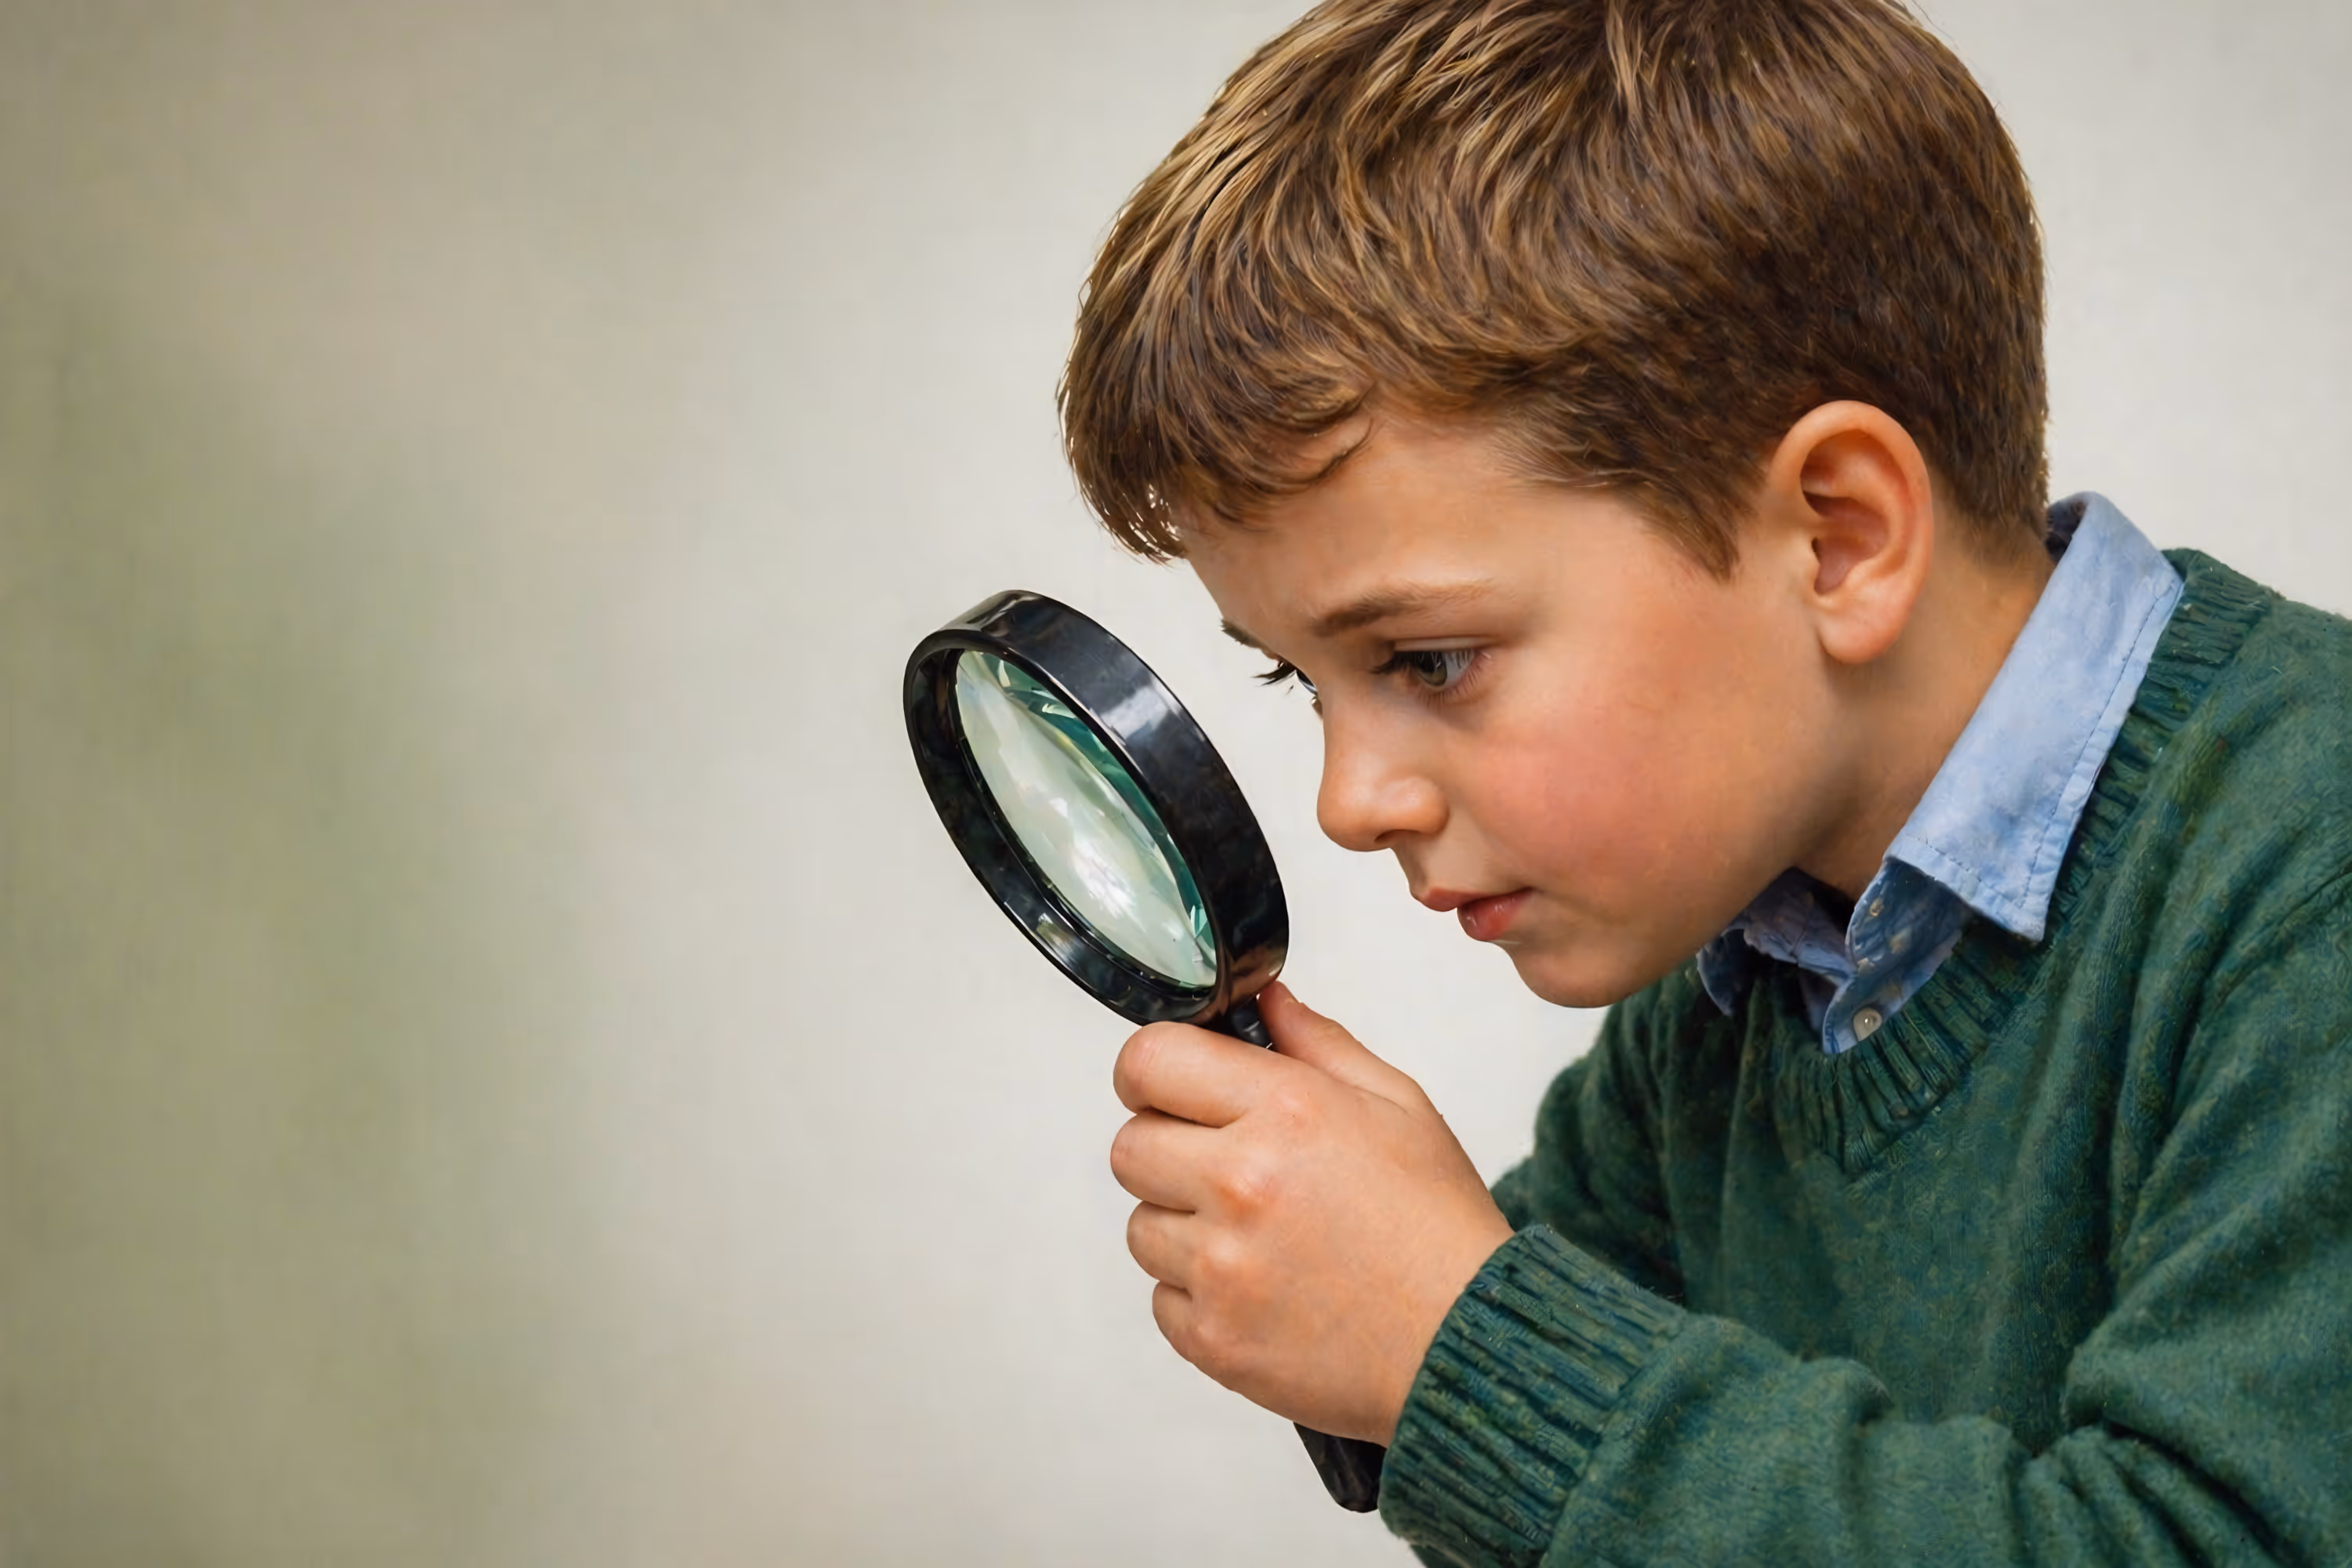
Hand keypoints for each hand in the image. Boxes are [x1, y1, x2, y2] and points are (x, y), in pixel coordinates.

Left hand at [1109, 982, 1514, 1444]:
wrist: (1470, 1345)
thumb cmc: (1439, 1227)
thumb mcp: (1399, 1105)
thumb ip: (1317, 1044)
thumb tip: (1265, 1003)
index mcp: (1285, 1110)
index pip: (1148, 1062)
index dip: (1154, 1072)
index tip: (1173, 1089)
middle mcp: (1240, 1183)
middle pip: (1129, 1146)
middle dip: (1169, 1149)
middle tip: (1228, 1168)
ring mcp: (1220, 1267)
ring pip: (1140, 1226)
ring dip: (1184, 1227)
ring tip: (1259, 1238)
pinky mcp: (1211, 1338)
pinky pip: (1161, 1298)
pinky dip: (1199, 1295)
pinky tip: (1263, 1288)